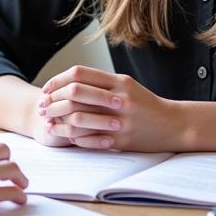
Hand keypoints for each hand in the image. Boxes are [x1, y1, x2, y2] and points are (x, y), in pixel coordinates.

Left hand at [38, 65, 177, 151]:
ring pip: (80, 117)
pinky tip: (66, 136)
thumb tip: (69, 82)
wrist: (173, 125)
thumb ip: (101, 82)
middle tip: (42, 107)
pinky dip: (74, 137)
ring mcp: (121, 120)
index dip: (58, 80)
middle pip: (76, 93)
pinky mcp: (122, 141)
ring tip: (49, 123)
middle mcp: (119, 98)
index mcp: (118, 81)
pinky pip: (91, 139)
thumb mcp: (126, 85)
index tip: (46, 89)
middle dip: (53, 100)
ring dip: (59, 121)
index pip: (79, 74)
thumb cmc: (145, 104)